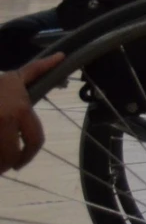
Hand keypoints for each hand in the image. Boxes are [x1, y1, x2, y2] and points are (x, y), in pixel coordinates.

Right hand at [0, 53, 61, 173]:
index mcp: (21, 109)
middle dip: (8, 163)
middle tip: (3, 167)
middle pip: (12, 155)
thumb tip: (61, 56)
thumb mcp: (13, 77)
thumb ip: (37, 70)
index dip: (29, 155)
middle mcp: (5, 119)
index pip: (35, 140)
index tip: (21, 163)